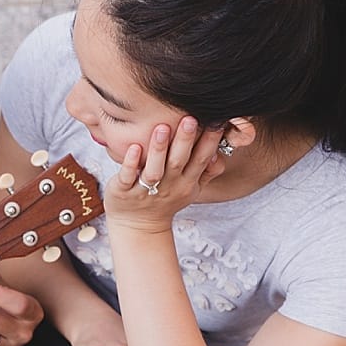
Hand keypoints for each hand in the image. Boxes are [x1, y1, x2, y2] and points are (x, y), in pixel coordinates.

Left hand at [106, 116, 225, 232]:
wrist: (138, 226)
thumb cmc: (166, 199)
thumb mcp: (191, 189)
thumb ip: (208, 171)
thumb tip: (221, 152)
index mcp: (186, 183)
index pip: (201, 160)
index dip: (209, 142)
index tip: (216, 121)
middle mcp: (168, 186)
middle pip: (178, 162)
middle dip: (185, 141)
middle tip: (190, 119)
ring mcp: (145, 189)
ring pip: (154, 170)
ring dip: (158, 149)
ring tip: (162, 128)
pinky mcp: (124, 191)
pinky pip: (129, 176)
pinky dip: (131, 163)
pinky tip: (134, 147)